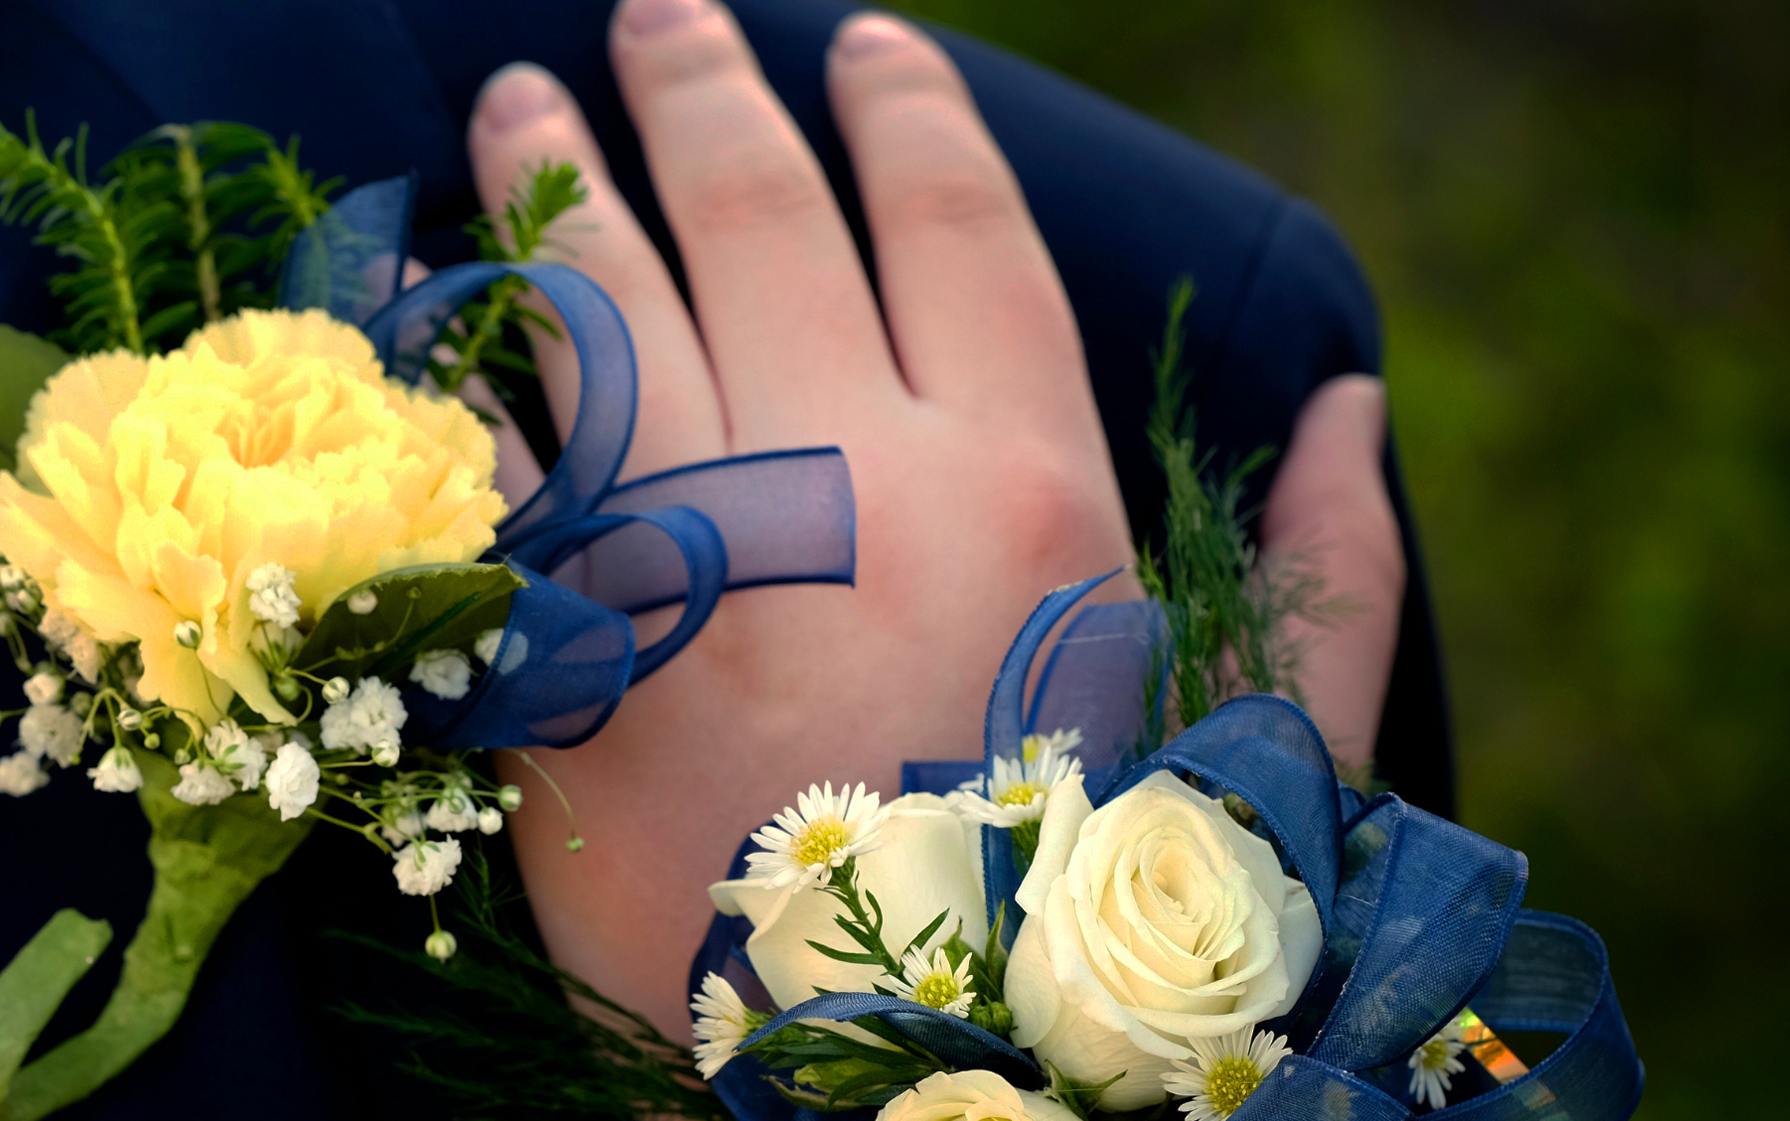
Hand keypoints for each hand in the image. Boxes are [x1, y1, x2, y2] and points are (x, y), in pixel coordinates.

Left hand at [466, 0, 1405, 1040]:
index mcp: (1028, 484)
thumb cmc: (1086, 924)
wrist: (889, 1092)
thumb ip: (1328, 571)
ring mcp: (685, 554)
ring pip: (598, 299)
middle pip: (756, 214)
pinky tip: (436, 299)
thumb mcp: (1263, 754)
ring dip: (550, 177)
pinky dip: (460, 365)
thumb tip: (1353, 405)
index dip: (902, 109)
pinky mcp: (558, 643)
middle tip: (654, 14)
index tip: (861, 39)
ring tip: (511, 99)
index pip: (956, 222)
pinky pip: (495, 457)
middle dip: (696, 87)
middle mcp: (850, 480)